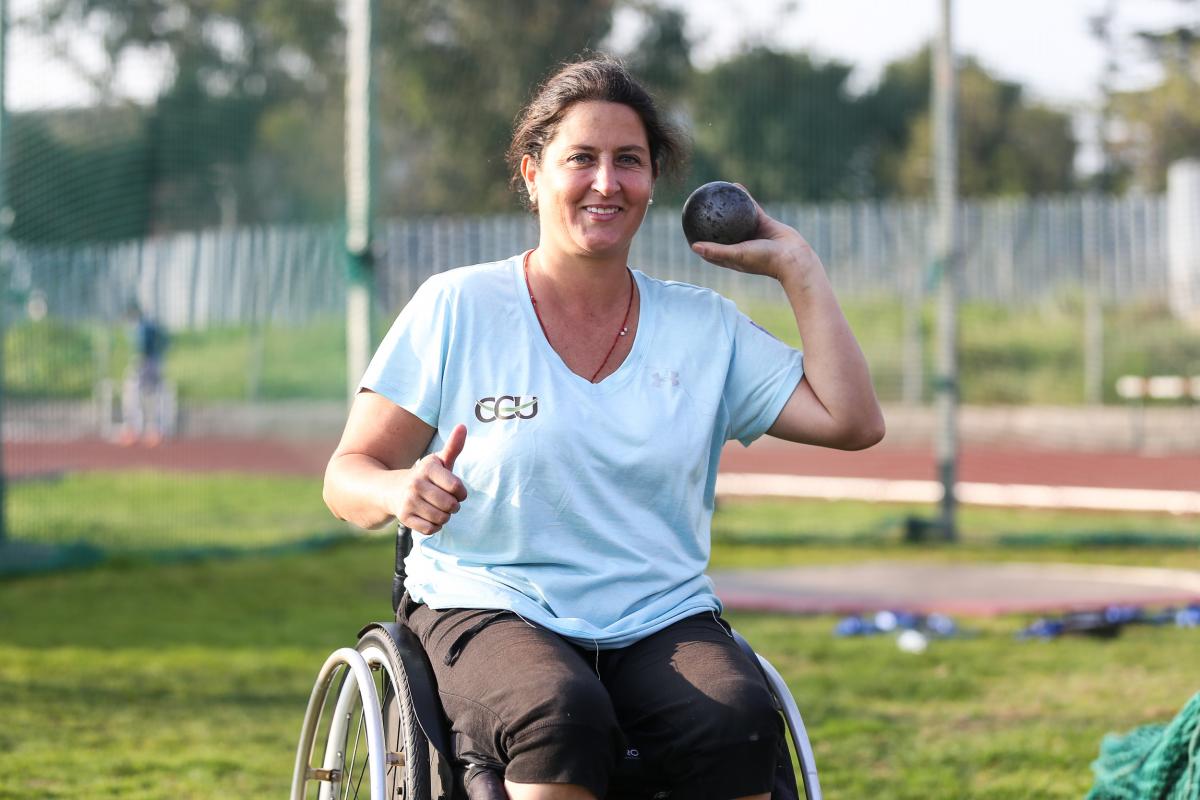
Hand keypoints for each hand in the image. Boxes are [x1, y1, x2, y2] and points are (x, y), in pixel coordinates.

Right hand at [394, 423, 467, 534]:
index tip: (456, 490)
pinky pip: (430, 529)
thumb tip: (463, 426)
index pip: (456, 487)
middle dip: (453, 506)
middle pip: (450, 505)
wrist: (391, 490)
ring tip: (438, 509)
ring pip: (441, 518)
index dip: (461, 492)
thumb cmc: (424, 476)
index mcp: (427, 468)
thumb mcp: (438, 461)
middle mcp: (416, 484)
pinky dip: (434, 526)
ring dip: (444, 517)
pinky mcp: (404, 517)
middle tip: (447, 501)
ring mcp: (408, 501)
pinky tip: (429, 517)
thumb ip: (453, 446)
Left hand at [689, 186, 824, 287]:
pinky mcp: (763, 221)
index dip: (699, 242)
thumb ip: (716, 251)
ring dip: (725, 206)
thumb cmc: (764, 260)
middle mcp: (741, 244)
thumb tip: (693, 247)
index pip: (711, 250)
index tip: (687, 231)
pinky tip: (734, 184)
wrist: (794, 256)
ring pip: (735, 217)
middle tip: (698, 208)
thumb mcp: (737, 255)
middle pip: (721, 232)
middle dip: (710, 222)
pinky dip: (743, 196)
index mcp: (732, 256)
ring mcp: (752, 232)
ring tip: (713, 192)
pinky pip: (750, 206)